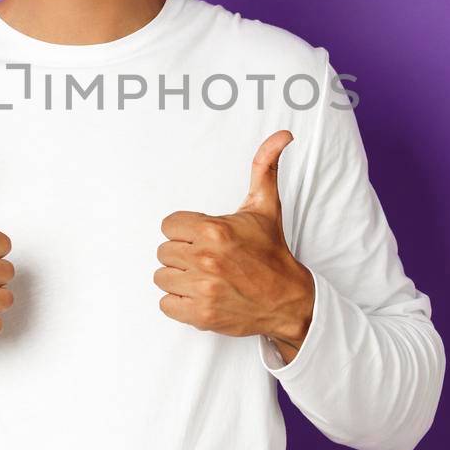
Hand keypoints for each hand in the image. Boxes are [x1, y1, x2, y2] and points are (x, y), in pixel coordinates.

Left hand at [155, 130, 315, 361]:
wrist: (288, 299)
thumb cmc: (271, 251)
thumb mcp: (266, 206)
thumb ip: (264, 167)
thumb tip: (282, 135)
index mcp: (214, 230)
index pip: (168, 225)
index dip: (185, 230)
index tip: (203, 237)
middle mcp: (205, 259)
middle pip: (163, 251)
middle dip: (182, 253)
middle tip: (205, 258)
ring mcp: (202, 289)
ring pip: (162, 277)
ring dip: (178, 278)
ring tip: (203, 276)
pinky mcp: (200, 315)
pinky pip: (166, 304)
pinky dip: (179, 302)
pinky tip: (200, 294)